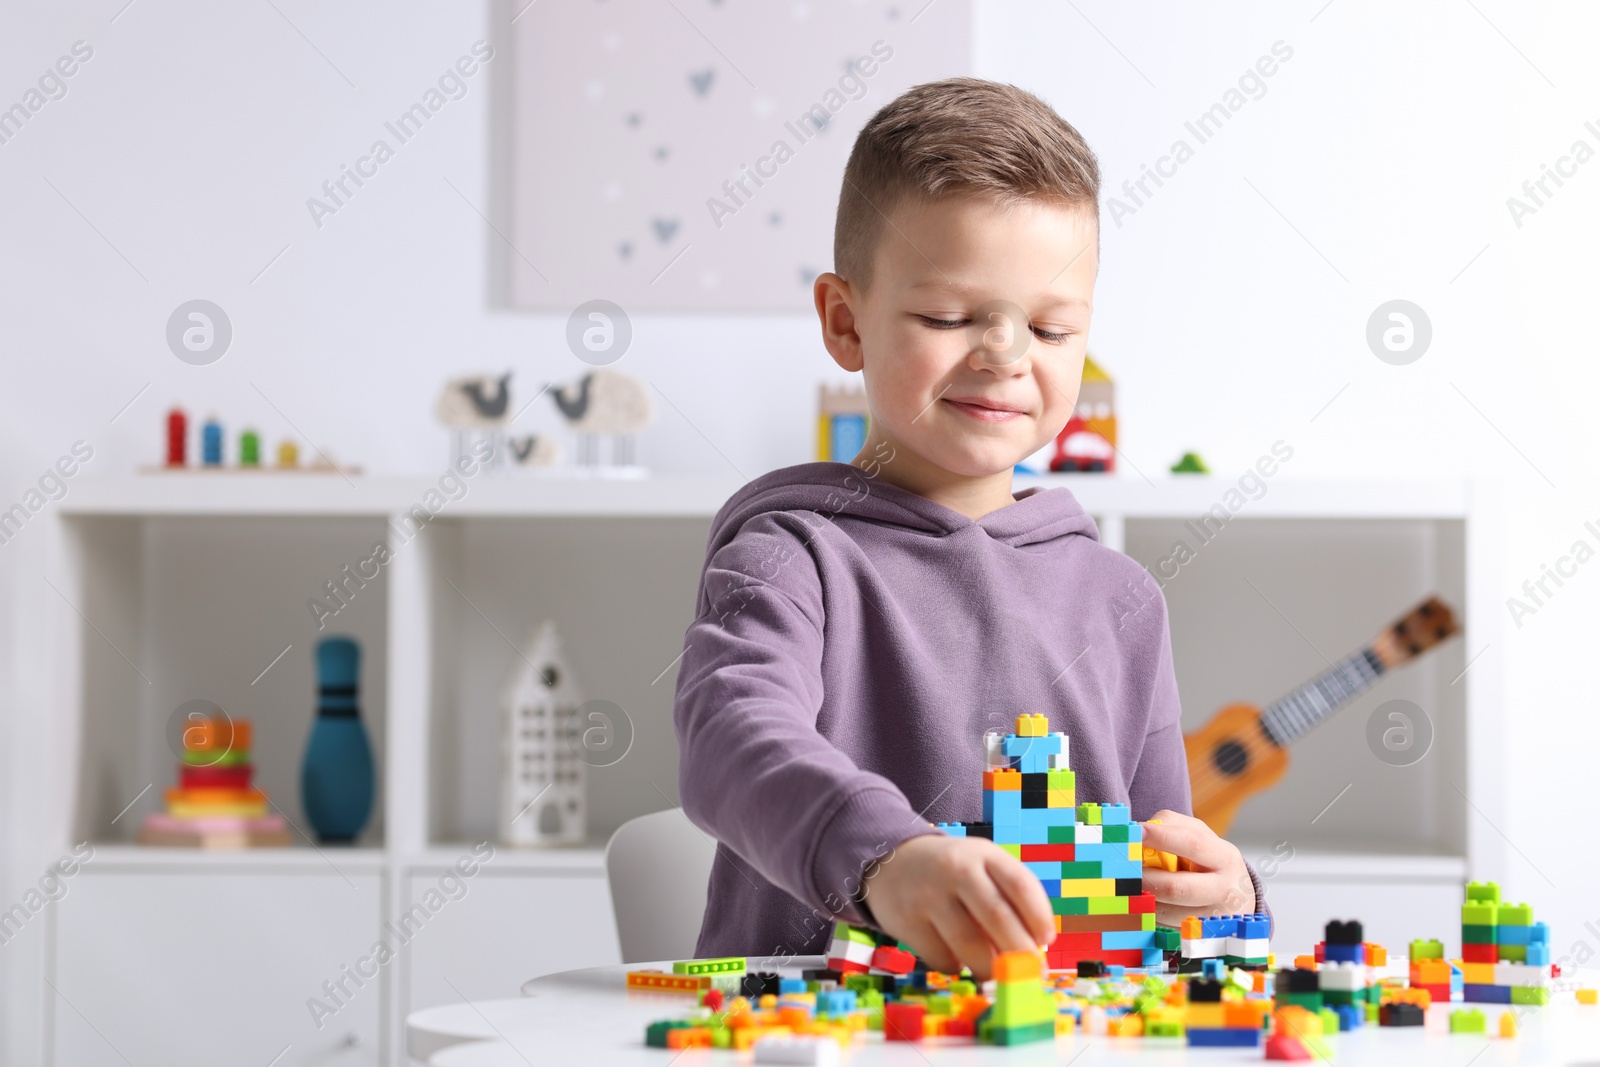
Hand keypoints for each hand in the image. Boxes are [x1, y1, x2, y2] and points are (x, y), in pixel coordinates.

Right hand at [864, 834, 1054, 980]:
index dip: (1039, 917)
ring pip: (969, 945)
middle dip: (1020, 953)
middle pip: (997, 917)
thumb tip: (1032, 952)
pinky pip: (942, 958)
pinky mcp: (907, 922)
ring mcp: (929, 895)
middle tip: (1030, 974)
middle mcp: (956, 870)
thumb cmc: (953, 870)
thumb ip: (1008, 898)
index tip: (1046, 940)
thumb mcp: (982, 866)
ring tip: (996, 973)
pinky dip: (957, 966)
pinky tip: (959, 958)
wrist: (892, 862)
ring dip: (990, 968)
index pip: (1020, 884)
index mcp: (983, 854)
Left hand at [1139, 810, 1256, 928]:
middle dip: (1145, 878)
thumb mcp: (1198, 834)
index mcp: (1225, 858)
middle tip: (1124, 869)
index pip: (1192, 844)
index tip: (1136, 832)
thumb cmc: (1207, 858)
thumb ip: (1169, 826)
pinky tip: (1144, 901)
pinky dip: (1149, 913)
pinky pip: (1164, 926)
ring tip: (1130, 885)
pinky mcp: (1198, 936)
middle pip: (1177, 888)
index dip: (1161, 837)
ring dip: (1142, 898)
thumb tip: (1138, 831)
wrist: (1236, 896)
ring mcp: (1212, 918)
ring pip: (1166, 912)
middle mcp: (1223, 890)